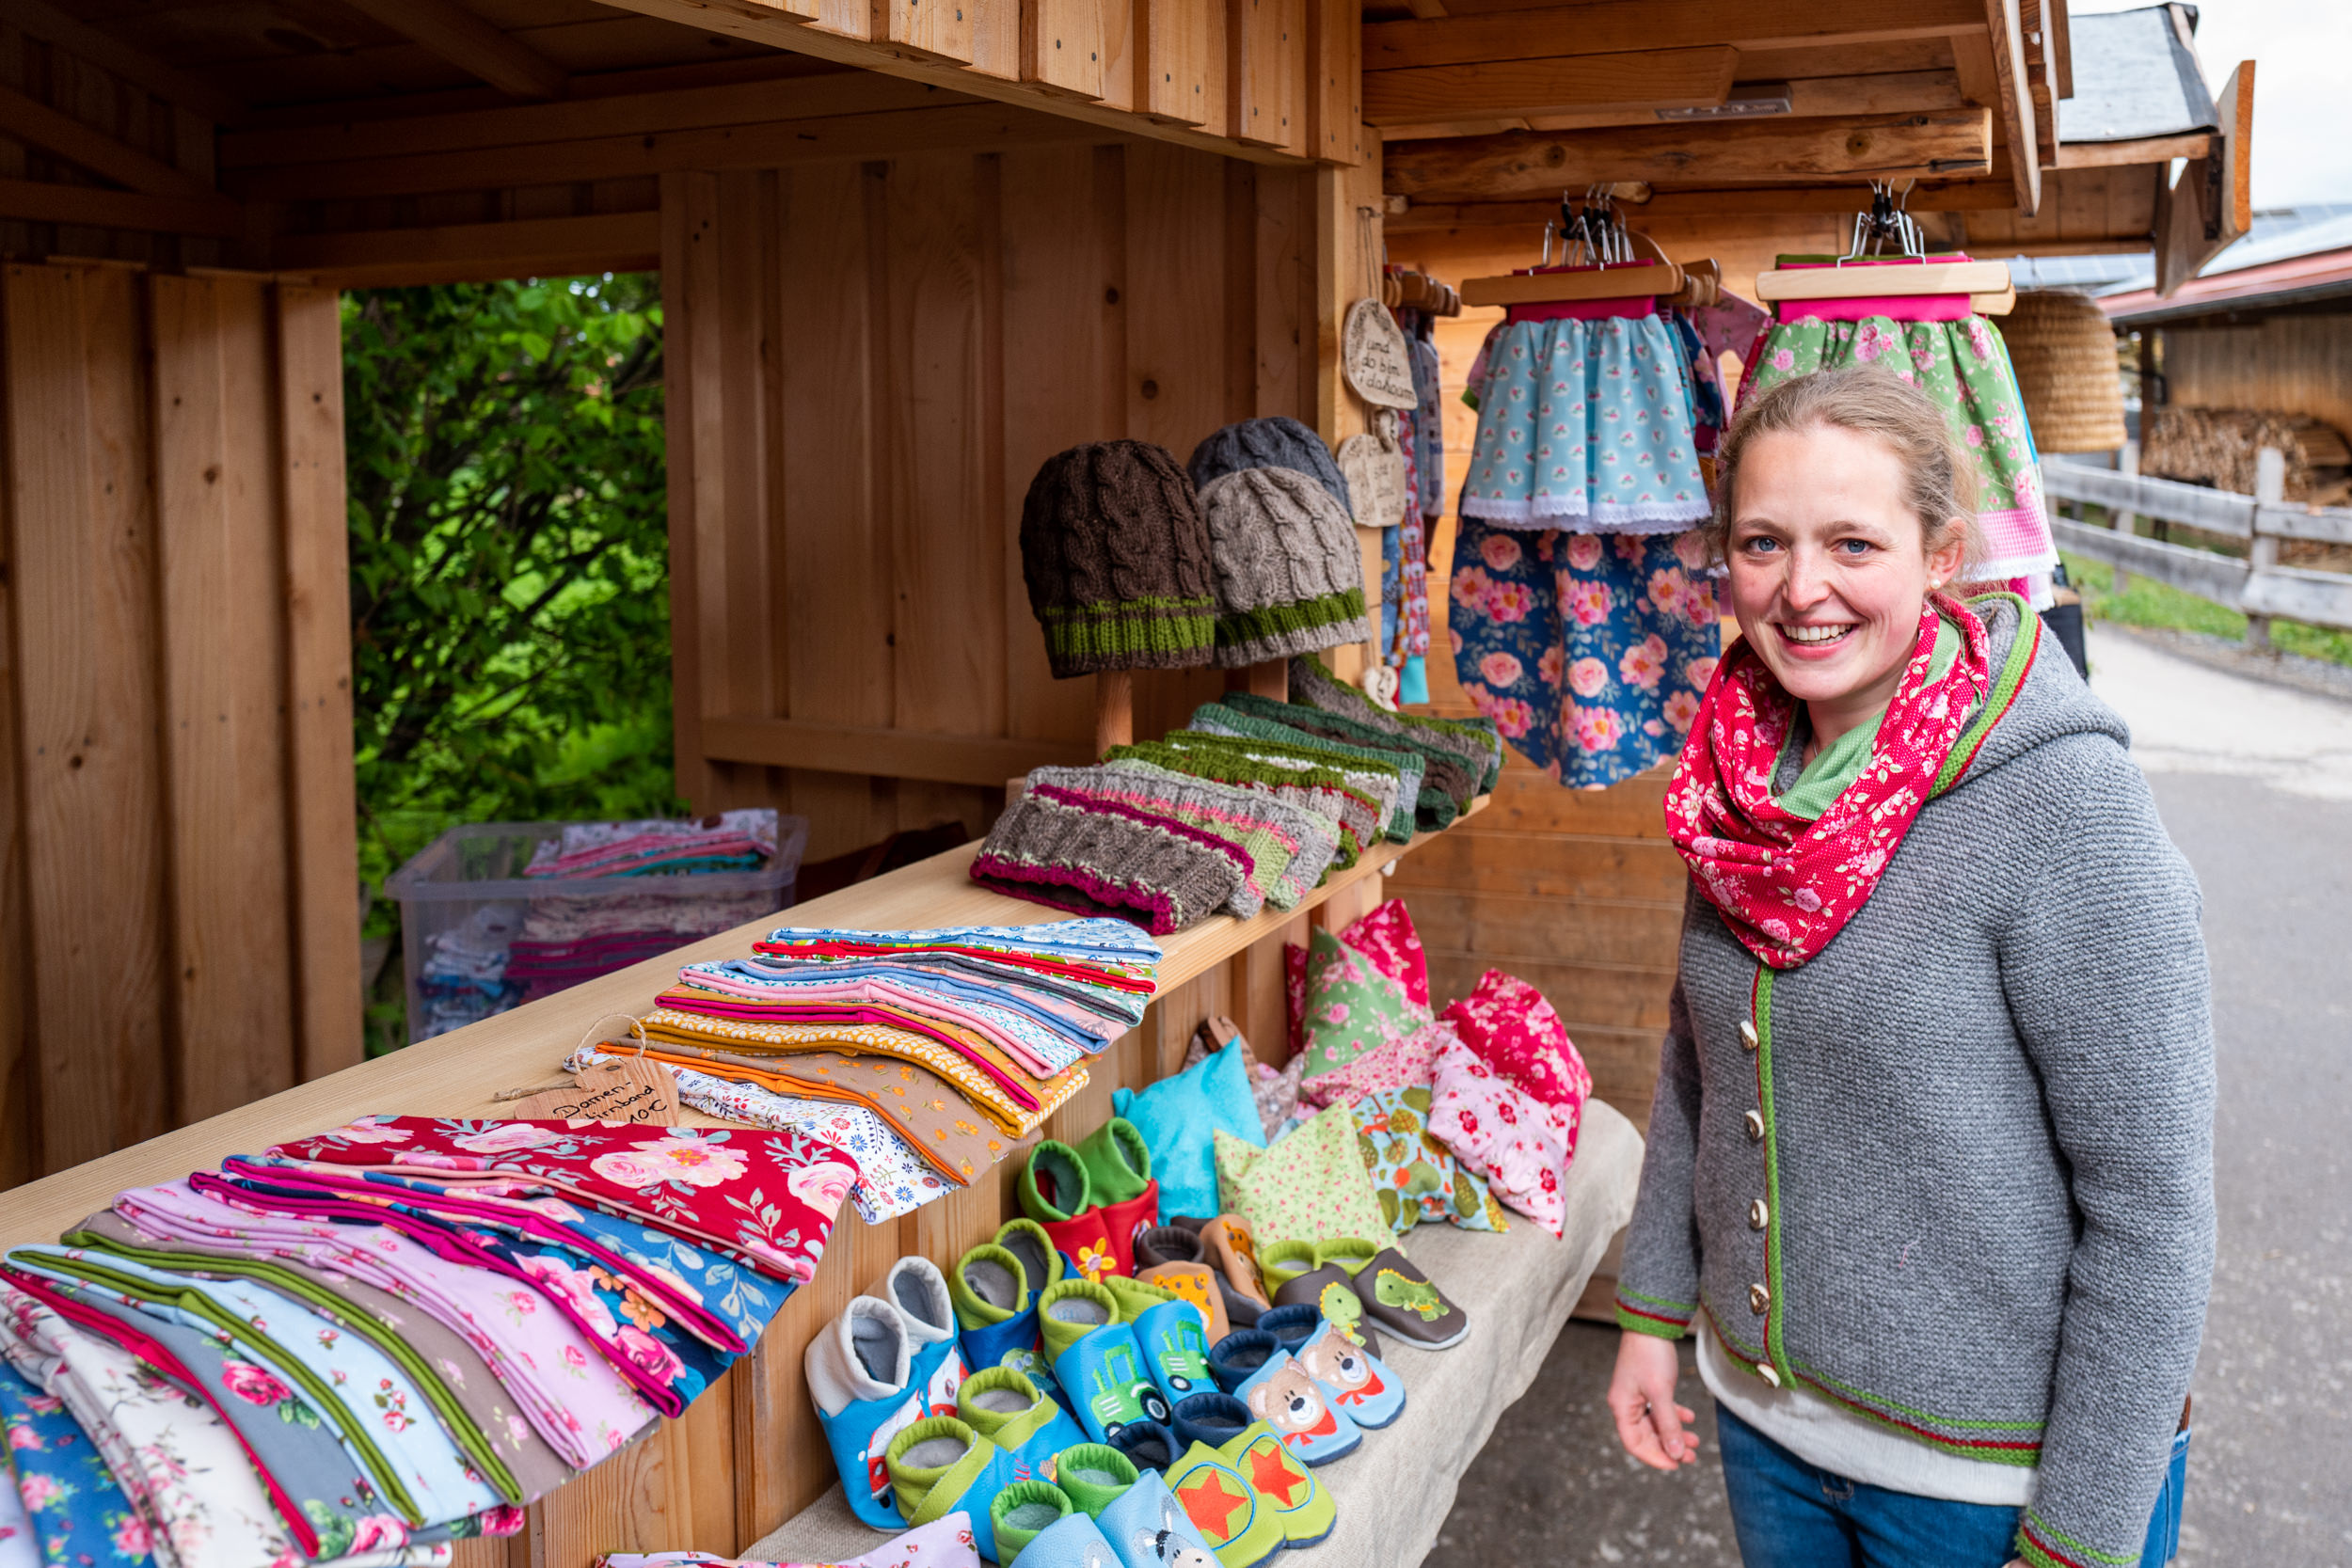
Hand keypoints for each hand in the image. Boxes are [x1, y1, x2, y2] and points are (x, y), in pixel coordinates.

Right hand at [1608, 1330, 1700, 1470]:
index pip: (1635, 1444)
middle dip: (1669, 1447)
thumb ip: (1669, 1424)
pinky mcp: (1647, 1387)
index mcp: (1622, 1408)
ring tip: (1696, 1441)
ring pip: (1655, 1425)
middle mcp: (1626, 1405)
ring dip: (1675, 1434)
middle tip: (1692, 1456)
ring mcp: (1637, 1396)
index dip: (1656, 1458)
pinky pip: (1660, 1410)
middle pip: (1646, 1437)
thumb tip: (1676, 1453)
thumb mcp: (1661, 1392)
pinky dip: (1675, 1417)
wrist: (1651, 1324)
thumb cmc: (1650, 1355)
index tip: (1677, 1465)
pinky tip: (1690, 1417)